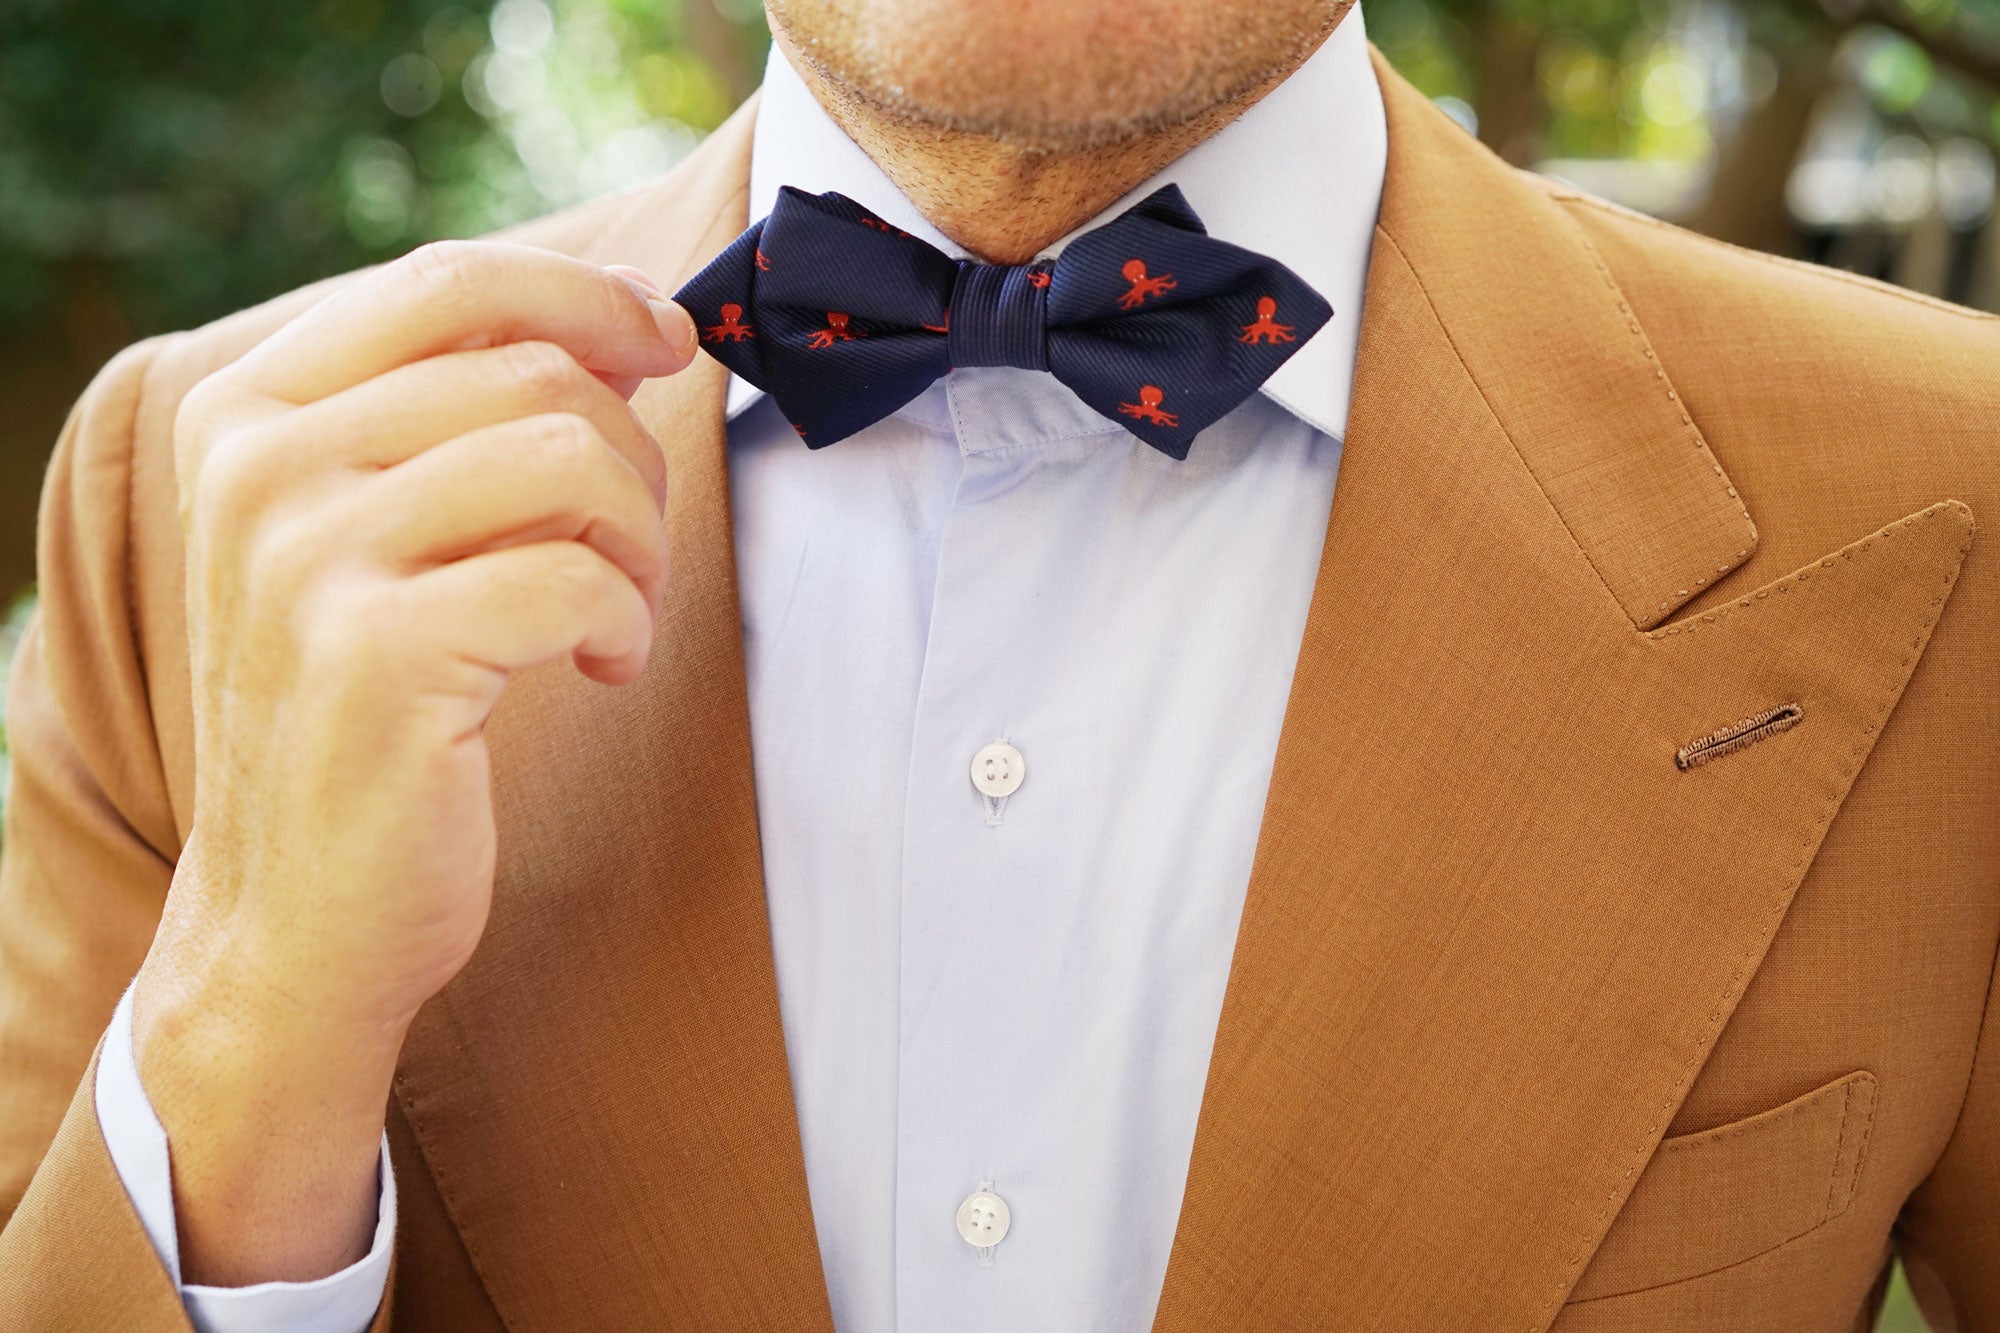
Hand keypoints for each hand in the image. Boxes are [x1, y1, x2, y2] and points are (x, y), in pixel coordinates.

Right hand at [130, 241, 697, 1284]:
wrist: (297, 915)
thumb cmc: (366, 712)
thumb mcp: (372, 536)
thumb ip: (457, 419)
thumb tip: (630, 326)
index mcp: (246, 412)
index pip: (448, 280)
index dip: (585, 296)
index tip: (664, 341)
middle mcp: (258, 469)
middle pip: (535, 374)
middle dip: (632, 458)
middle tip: (631, 550)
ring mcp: (306, 560)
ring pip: (568, 460)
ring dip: (638, 540)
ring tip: (617, 610)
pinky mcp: (377, 657)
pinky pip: (576, 577)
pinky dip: (625, 621)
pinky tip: (602, 667)